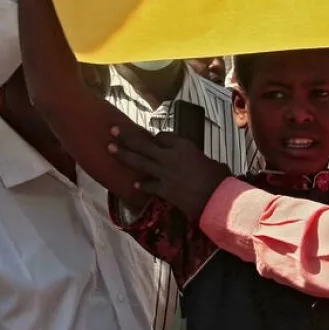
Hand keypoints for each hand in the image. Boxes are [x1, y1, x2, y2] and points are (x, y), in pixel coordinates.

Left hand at [109, 126, 230, 220]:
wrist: (217, 198)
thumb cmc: (218, 178)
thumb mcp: (206, 159)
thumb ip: (193, 157)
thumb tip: (192, 161)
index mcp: (183, 146)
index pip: (162, 136)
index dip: (155, 137)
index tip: (151, 138)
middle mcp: (170, 156)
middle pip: (144, 144)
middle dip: (126, 137)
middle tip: (113, 130)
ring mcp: (164, 173)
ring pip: (140, 161)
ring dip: (123, 154)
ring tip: (110, 148)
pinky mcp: (164, 190)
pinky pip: (148, 184)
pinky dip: (142, 184)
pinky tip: (134, 184)